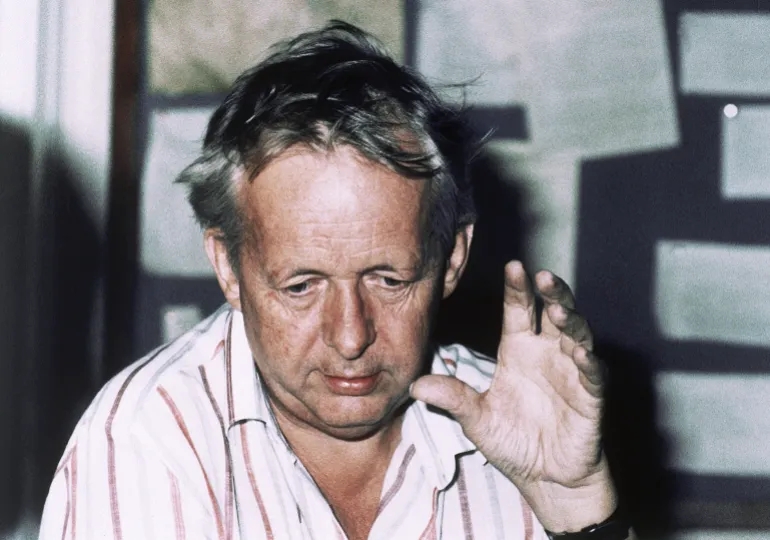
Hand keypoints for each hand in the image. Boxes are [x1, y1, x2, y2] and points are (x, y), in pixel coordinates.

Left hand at [411, 260, 616, 531]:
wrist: (545, 478)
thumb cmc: (513, 441)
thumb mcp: (477, 418)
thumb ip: (453, 398)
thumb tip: (415, 385)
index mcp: (519, 349)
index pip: (520, 310)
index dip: (518, 288)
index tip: (513, 265)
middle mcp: (548, 353)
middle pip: (554, 312)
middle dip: (552, 293)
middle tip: (542, 276)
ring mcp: (572, 372)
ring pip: (578, 335)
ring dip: (571, 321)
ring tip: (558, 311)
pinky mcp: (591, 397)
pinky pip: (594, 375)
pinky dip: (588, 363)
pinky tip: (580, 354)